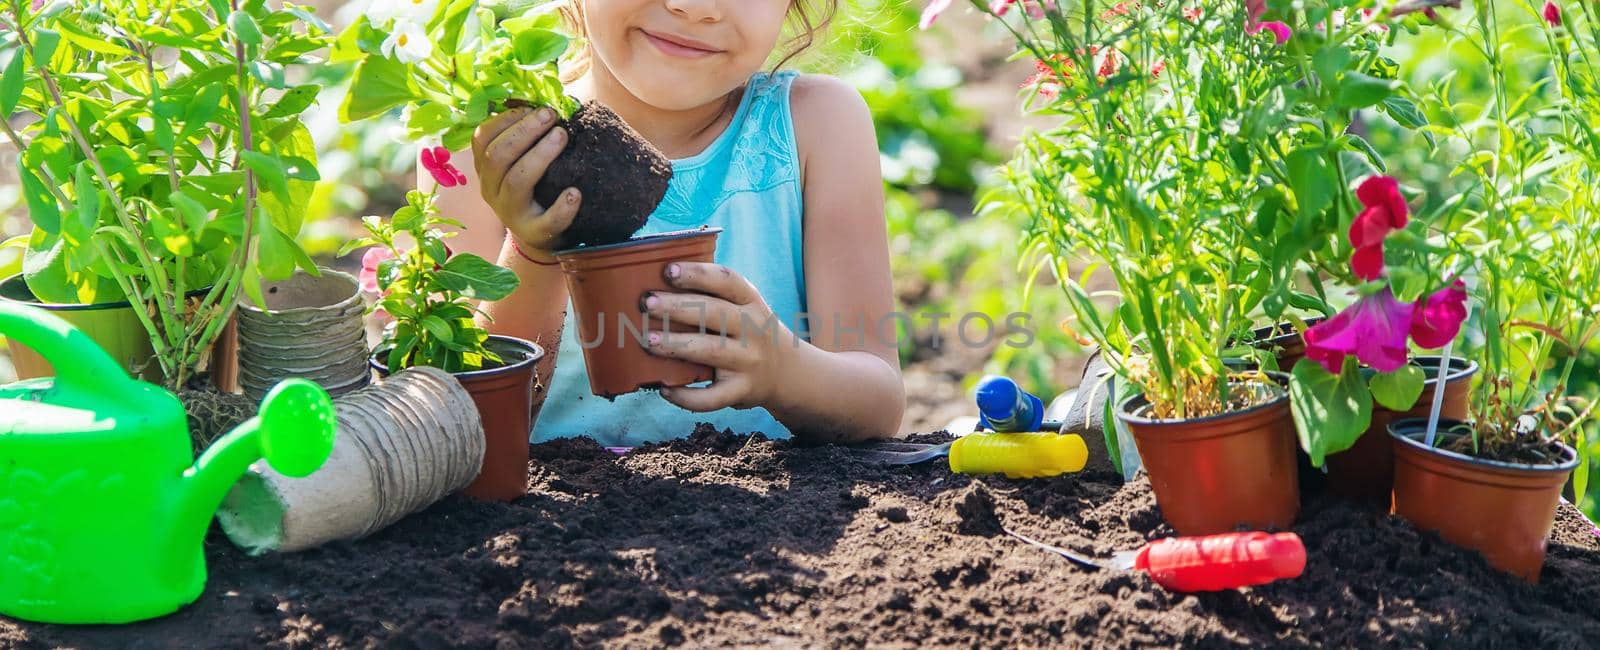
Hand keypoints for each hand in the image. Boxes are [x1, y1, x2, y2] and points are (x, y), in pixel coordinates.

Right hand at [472, 106, 580, 257]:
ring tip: (562, 136)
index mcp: (485, 169)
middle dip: (524, 132)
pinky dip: (562, 207)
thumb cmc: (532, 189)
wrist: (538, 235)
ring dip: (540, 155)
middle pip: (497, 157)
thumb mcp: (518, 163)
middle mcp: (491, 189)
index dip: (505, 119)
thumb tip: (547, 101)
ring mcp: (510, 212)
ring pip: (516, 182)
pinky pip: (547, 220)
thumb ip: (524, 137)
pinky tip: (575, 192)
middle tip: (550, 115)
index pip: (482, 139)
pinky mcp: (534, 232)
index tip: (531, 106)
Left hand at [641, 262, 798, 411]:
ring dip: (677, 345)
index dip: (698, 274)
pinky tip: (665, 390)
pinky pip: (713, 397)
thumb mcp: (745, 307)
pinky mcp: (742, 391)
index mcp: (751, 302)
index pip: (727, 280)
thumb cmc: (749, 332)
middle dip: (678, 307)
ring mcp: (749, 361)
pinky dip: (687, 397)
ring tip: (648, 341)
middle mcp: (753, 329)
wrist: (786, 372)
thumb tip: (655, 286)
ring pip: (711, 351)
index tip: (668, 270)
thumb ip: (712, 296)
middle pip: (714, 313)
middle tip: (647, 303)